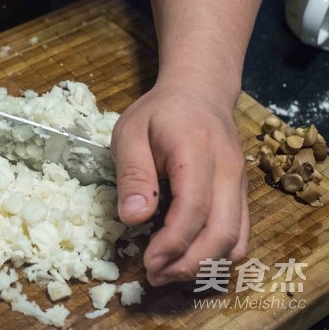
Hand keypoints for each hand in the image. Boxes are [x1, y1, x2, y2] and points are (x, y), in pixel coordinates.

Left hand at [110, 82, 248, 285]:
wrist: (198, 94)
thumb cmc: (158, 114)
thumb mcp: (130, 133)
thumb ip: (132, 174)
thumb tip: (134, 217)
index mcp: (196, 151)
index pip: (194, 207)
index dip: (172, 243)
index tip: (148, 263)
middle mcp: (228, 170)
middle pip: (222, 232)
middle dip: (189, 263)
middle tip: (156, 276)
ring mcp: (240, 183)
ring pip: (235, 239)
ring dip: (204, 265)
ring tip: (168, 272)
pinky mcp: (242, 194)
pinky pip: (240, 234)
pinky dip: (217, 255)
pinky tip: (189, 258)